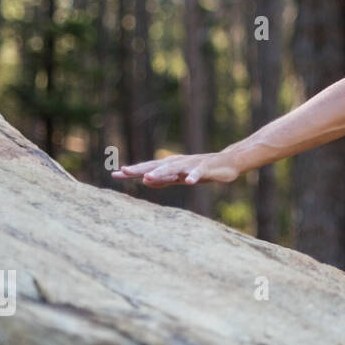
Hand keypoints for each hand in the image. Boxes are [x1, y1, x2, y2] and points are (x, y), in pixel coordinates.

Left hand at [111, 151, 240, 187]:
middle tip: (124, 171)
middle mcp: (178, 163)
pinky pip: (199, 173)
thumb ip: (164, 179)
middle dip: (140, 169)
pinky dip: (194, 176)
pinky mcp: (206, 168)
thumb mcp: (181, 177)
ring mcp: (191, 164)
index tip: (115, 174)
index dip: (133, 171)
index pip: (148, 168)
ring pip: (174, 168)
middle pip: (156, 166)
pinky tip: (190, 181)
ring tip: (148, 178)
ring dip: (161, 173)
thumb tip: (145, 182)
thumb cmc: (202, 170)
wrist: (229, 162)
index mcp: (171, 166)